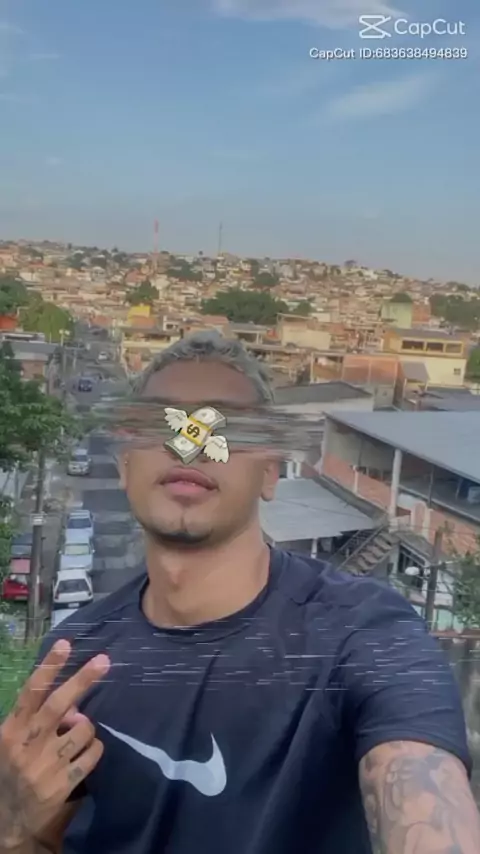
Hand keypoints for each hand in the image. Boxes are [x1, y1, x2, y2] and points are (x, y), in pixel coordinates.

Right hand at [0, 640, 109, 849]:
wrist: (10, 820)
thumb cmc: (15, 768)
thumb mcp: (15, 740)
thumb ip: (39, 719)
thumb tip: (75, 704)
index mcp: (11, 729)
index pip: (30, 692)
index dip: (49, 667)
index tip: (64, 644)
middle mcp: (26, 744)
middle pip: (58, 705)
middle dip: (82, 680)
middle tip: (104, 661)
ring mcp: (44, 766)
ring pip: (83, 729)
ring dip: (88, 728)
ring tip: (76, 738)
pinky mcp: (61, 785)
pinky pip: (92, 754)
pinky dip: (94, 750)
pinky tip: (84, 756)